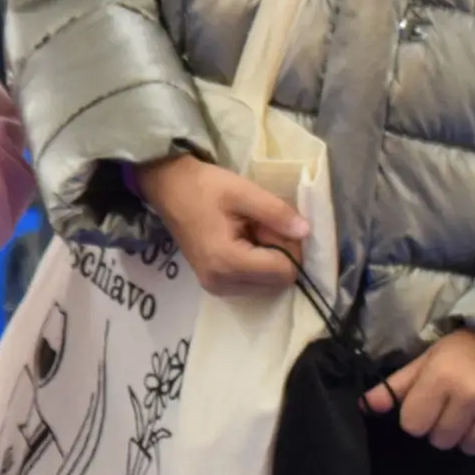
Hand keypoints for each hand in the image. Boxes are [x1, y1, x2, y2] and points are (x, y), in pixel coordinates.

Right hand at [133, 154, 307, 295]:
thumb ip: (276, 212)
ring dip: (268, 259)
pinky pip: (252, 283)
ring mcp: (216, 287)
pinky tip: (242, 242)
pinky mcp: (214, 285)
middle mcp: (222, 283)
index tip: (276, 222)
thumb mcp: (242, 191)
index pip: (284, 271)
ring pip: (267, 284)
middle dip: (279, 253)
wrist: (167, 188)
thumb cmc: (203, 186)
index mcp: (227, 261)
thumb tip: (307, 232)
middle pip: (277, 281)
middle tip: (260, 225)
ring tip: (249, 231)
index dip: (290, 246)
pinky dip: (256, 264)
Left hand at [365, 330, 474, 458]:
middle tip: (458, 404)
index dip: (419, 415)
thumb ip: (397, 385)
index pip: (413, 425)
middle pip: (441, 440)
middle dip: (445, 425)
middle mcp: (473, 395)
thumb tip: (364, 406)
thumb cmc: (468, 350)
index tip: (432, 402)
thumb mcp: (429, 359)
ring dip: (472, 434)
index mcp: (442, 377)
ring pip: (471, 448)